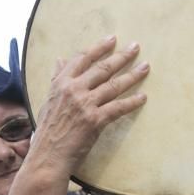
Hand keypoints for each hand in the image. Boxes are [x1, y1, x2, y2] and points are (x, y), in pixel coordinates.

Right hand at [30, 36, 148, 175]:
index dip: (99, 47)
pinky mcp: (95, 120)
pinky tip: (142, 96)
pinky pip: (118, 107)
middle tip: (136, 47)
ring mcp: (85, 104)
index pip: (83, 58)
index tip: (112, 39)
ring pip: (113, 85)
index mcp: (61, 83)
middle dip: (122, 56)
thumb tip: (59, 59)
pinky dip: (132, 101)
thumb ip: (56, 79)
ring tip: (145, 67)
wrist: (48, 156)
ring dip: (132, 75)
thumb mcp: (48, 100)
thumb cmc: (48, 130)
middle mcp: (73, 90)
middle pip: (102, 68)